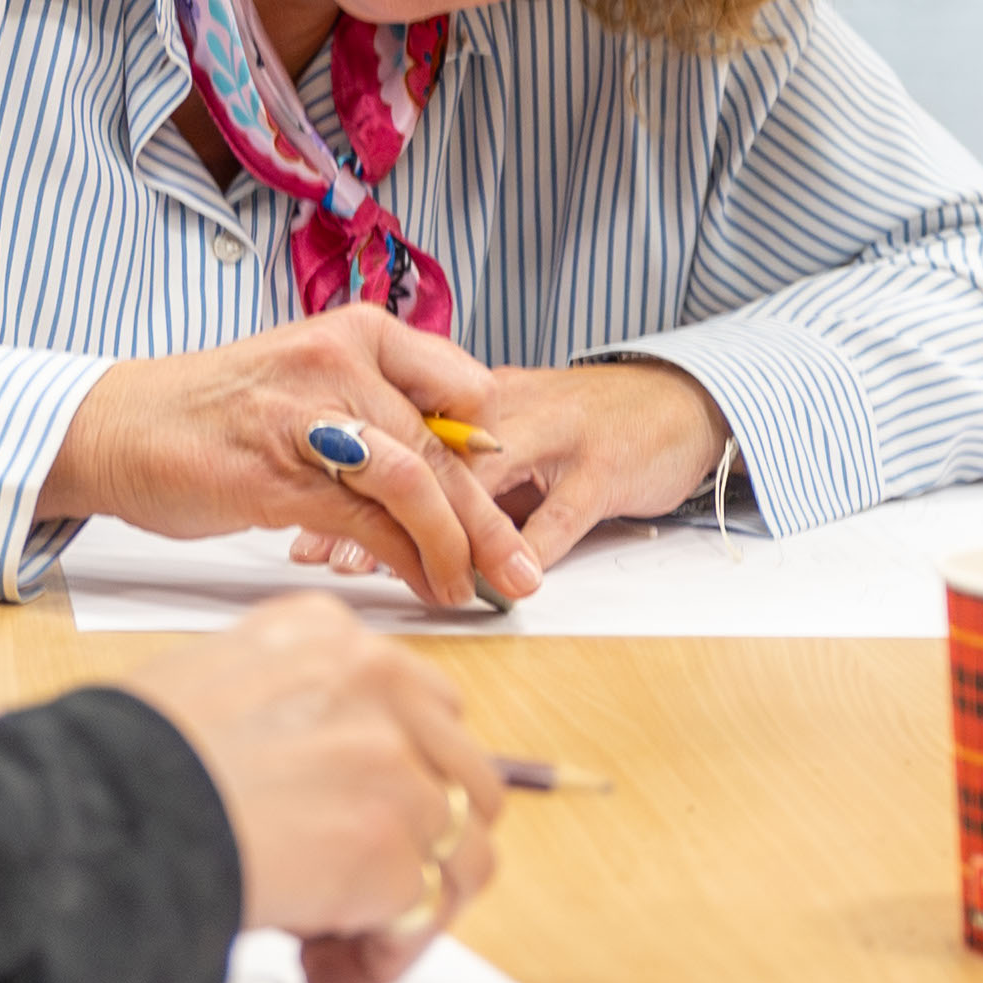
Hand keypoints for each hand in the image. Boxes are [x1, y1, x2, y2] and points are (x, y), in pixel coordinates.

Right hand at [47, 305, 538, 610]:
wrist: (116, 428)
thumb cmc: (215, 413)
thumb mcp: (311, 383)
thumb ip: (377, 411)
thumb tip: (452, 471)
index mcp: (357, 332)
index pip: (465, 389)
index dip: (493, 452)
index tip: (510, 498)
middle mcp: (339, 363)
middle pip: (446, 447)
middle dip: (493, 519)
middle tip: (523, 568)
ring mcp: (309, 418)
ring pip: (417, 483)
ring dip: (459, 546)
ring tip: (477, 588)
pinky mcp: (279, 477)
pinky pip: (369, 523)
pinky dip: (408, 561)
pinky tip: (424, 585)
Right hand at [122, 595, 505, 982]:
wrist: (109, 815)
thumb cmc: (121, 764)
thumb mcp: (206, 682)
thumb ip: (281, 707)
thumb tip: (297, 776)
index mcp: (325, 635)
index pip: (413, 699)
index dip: (393, 774)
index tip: (349, 820)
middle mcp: (378, 683)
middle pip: (457, 767)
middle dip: (414, 838)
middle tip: (350, 890)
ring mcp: (398, 762)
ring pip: (463, 841)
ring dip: (407, 902)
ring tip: (331, 941)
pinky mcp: (397, 844)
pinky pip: (435, 910)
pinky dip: (392, 950)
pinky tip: (329, 965)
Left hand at [290, 358, 731, 585]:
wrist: (681, 400)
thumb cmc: (586, 424)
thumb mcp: (511, 435)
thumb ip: (454, 471)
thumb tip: (375, 521)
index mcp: (479, 395)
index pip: (400, 429)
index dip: (350, 475)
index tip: (301, 518)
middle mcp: (510, 406)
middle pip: (428, 453)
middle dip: (373, 504)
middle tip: (325, 551)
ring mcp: (558, 435)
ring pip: (482, 483)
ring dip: (434, 533)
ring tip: (392, 573)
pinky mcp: (605, 467)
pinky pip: (558, 516)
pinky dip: (524, 553)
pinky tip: (496, 587)